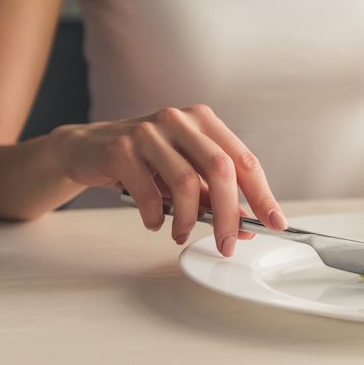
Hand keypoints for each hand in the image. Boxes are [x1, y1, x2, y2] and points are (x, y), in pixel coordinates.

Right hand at [50, 104, 285, 255]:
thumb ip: (213, 194)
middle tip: (227, 244)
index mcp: (204, 121)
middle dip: (228, 214)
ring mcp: (150, 131)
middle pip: (220, 169)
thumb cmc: (144, 162)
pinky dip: (156, 216)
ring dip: (188, 219)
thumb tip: (245, 225)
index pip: (244, 159)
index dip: (262, 194)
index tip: (276, 223)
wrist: (87, 150)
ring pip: (186, 182)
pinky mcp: (122, 148)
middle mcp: (180, 119)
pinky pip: (149, 193)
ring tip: (181, 234)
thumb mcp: (183, 173)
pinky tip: (155, 222)